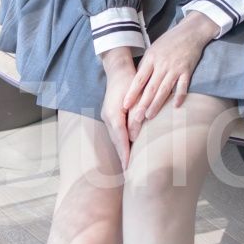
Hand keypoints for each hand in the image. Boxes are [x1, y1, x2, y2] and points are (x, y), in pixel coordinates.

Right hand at [100, 47, 137, 171]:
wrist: (118, 70)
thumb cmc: (130, 82)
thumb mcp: (136, 98)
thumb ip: (136, 117)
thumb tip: (135, 137)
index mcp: (113, 114)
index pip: (120, 139)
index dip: (125, 154)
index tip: (129, 167)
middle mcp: (107, 117)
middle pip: (116, 141)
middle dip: (123, 156)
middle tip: (130, 172)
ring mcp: (106, 116)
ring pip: (115, 137)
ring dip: (122, 151)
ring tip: (129, 165)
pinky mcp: (109, 115)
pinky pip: (115, 132)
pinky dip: (120, 142)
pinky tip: (126, 149)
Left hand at [122, 12, 217, 140]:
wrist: (190, 32)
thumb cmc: (168, 42)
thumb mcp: (153, 50)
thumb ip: (145, 66)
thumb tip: (136, 84)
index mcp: (151, 59)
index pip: (139, 80)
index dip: (131, 93)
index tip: (125, 105)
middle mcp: (162, 65)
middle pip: (150, 88)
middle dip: (142, 104)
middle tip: (136, 119)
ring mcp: (175, 68)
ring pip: (164, 90)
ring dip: (157, 104)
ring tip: (150, 116)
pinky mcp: (187, 70)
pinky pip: (183, 86)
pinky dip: (180, 96)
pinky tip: (176, 107)